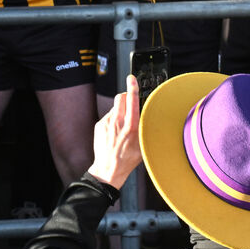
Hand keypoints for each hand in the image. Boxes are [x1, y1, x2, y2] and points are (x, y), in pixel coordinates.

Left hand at [87, 74, 141, 188]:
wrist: (108, 170)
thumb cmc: (127, 159)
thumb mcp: (143, 145)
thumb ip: (146, 129)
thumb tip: (150, 118)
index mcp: (130, 126)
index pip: (132, 101)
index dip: (132, 88)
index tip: (132, 79)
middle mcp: (117, 122)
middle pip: (119, 98)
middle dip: (125, 97)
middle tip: (129, 104)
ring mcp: (106, 123)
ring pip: (114, 108)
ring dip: (119, 111)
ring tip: (122, 127)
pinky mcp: (99, 125)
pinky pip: (108, 116)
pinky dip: (112, 120)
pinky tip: (114, 133)